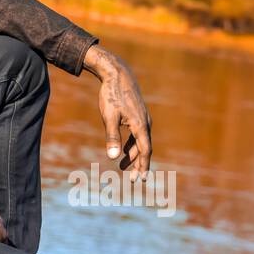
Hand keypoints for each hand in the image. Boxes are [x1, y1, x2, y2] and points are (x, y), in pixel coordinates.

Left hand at [82, 44, 152, 179]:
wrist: (117, 74)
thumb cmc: (111, 95)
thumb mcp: (109, 117)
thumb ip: (112, 137)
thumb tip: (113, 157)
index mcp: (140, 125)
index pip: (145, 151)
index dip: (142, 166)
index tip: (139, 180)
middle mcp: (145, 123)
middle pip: (144, 149)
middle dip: (138, 165)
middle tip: (132, 179)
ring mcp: (142, 119)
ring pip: (140, 142)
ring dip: (133, 155)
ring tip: (123, 167)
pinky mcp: (137, 115)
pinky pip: (137, 134)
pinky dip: (131, 144)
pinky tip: (123, 151)